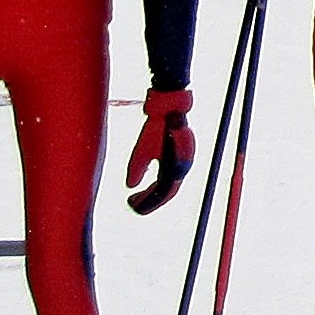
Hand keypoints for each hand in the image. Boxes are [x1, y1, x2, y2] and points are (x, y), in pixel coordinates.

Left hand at [125, 88, 195, 214]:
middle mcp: (183, 167)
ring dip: (153, 192)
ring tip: (136, 196)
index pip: (163, 194)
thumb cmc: (156, 128)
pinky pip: (171, 176)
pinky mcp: (182, 156)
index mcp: (174, 168)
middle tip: (131, 202)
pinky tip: (148, 184)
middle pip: (167, 192)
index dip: (147, 203)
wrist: (170, 109)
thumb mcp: (141, 150)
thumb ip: (137, 169)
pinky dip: (159, 183)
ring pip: (169, 185)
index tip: (133, 206)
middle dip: (149, 200)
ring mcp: (184, 162)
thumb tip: (131, 185)